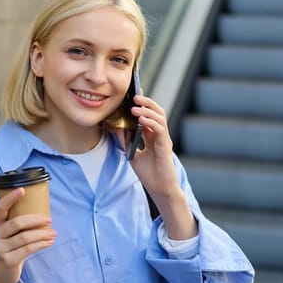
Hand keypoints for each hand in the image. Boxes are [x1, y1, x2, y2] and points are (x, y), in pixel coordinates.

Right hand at [0, 188, 55, 282]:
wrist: (2, 274)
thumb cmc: (10, 248)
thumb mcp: (9, 234)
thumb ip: (17, 223)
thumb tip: (42, 211)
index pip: (0, 208)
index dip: (10, 198)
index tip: (23, 190)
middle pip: (17, 223)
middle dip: (36, 220)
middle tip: (49, 219)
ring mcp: (0, 248)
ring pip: (25, 237)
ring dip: (42, 234)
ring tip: (53, 233)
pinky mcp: (8, 260)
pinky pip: (28, 249)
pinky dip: (41, 244)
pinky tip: (49, 242)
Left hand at [130, 95, 198, 239]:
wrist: (159, 189)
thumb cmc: (148, 173)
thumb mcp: (132, 154)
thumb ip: (126, 141)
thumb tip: (116, 128)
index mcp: (152, 135)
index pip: (149, 114)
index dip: (144, 103)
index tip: (135, 93)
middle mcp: (160, 135)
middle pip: (157, 112)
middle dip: (147, 102)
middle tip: (135, 96)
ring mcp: (164, 140)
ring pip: (160, 118)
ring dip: (148, 110)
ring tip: (135, 107)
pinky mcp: (166, 147)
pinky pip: (160, 130)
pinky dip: (151, 123)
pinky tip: (141, 119)